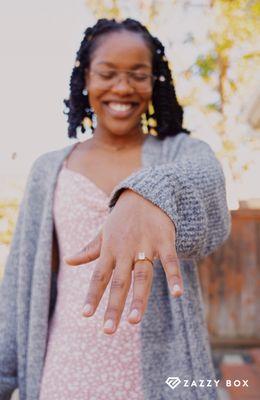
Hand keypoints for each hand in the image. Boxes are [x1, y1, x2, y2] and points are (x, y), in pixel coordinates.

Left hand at [64, 189, 182, 334]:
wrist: (144, 193)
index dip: (93, 295)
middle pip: (119, 282)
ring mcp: (145, 246)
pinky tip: (178, 294)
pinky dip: (174, 276)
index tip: (86, 315)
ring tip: (133, 320)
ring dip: (138, 298)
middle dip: (113, 306)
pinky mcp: (164, 240)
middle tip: (108, 330)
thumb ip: (89, 250)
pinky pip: (169, 261)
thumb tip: (68, 261)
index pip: (99, 276)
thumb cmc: (122, 218)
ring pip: (142, 276)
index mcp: (110, 249)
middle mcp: (126, 250)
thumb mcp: (103, 232)